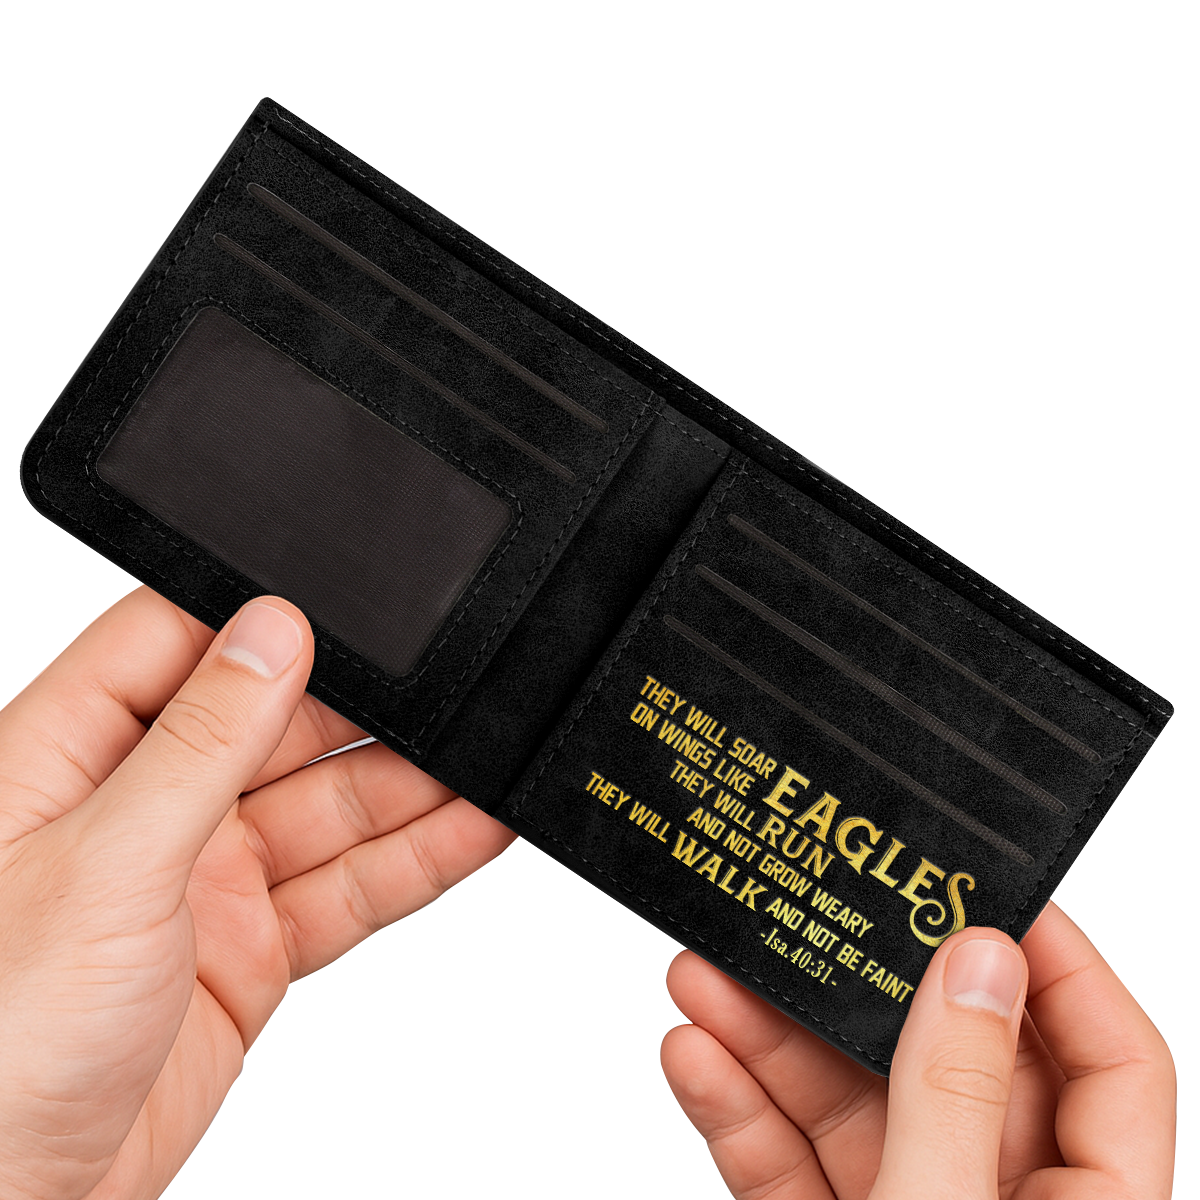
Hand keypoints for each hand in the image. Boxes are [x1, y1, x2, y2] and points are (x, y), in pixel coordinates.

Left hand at [0, 587, 513, 1199]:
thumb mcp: (105, 865)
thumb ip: (198, 743)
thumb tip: (269, 633)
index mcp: (71, 757)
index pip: (176, 645)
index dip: (266, 623)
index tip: (357, 611)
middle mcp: (141, 809)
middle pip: (276, 726)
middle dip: (367, 712)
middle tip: (456, 690)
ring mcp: (202, 879)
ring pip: (327, 810)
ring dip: (411, 788)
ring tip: (489, 758)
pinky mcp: (250, 948)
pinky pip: (346, 889)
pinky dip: (413, 862)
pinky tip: (471, 829)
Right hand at [661, 906, 1174, 1198]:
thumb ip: (955, 1101)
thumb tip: (976, 963)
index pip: (1111, 1058)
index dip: (1059, 960)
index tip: (983, 887)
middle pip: (947, 1060)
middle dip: (854, 990)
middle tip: (805, 909)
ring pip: (851, 1105)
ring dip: (771, 1039)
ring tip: (707, 972)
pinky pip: (791, 1161)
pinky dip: (739, 1111)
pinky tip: (697, 1055)